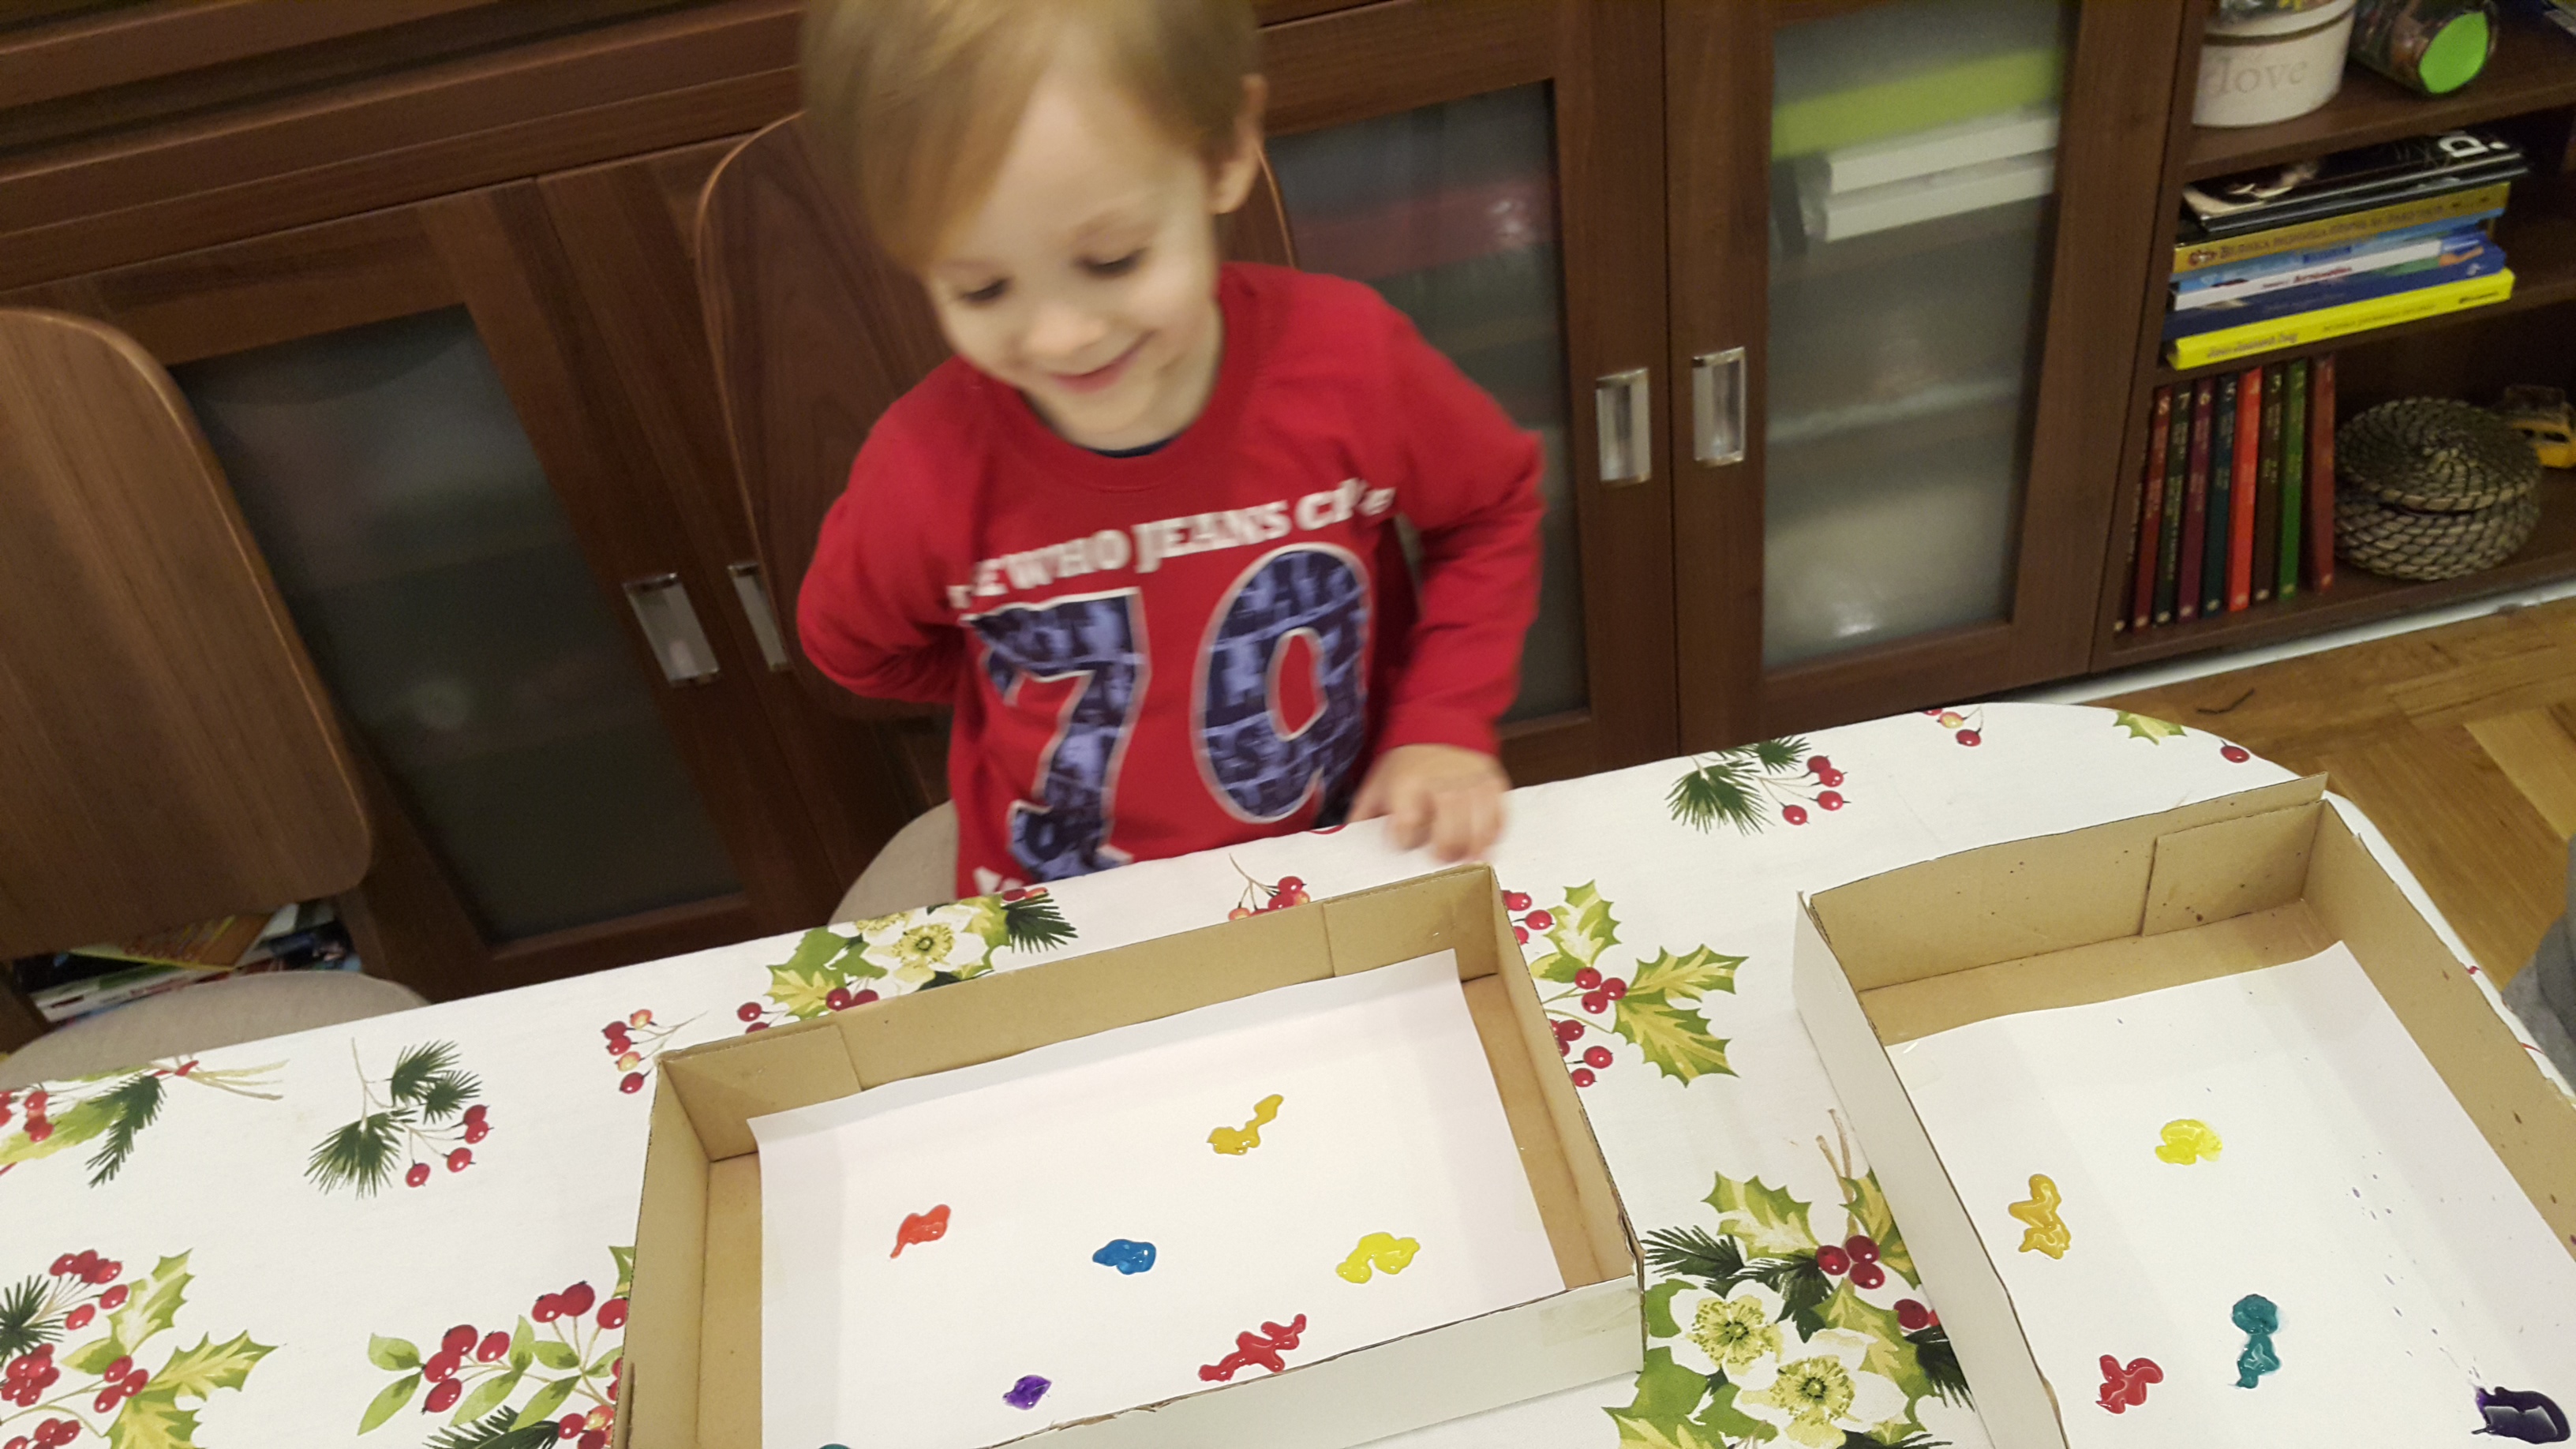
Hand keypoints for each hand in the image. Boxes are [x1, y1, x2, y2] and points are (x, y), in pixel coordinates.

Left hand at [1349, 744, 1508, 862]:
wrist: (1438, 723)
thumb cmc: (1405, 763)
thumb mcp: (1377, 782)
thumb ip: (1364, 814)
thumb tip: (1348, 845)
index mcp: (1408, 782)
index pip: (1409, 821)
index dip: (1405, 839)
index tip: (1403, 845)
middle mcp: (1442, 781)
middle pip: (1449, 824)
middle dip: (1446, 848)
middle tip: (1441, 861)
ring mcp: (1471, 780)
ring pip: (1479, 821)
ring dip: (1475, 846)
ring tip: (1469, 860)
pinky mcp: (1492, 781)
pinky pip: (1499, 812)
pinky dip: (1494, 831)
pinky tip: (1486, 843)